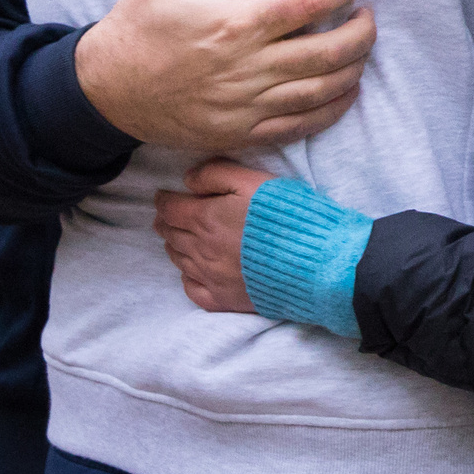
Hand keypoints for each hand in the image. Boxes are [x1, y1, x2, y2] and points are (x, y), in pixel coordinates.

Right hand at [73, 0, 374, 149]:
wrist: (104, 91)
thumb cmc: (137, 27)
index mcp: (234, 25)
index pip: (307, 4)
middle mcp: (246, 68)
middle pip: (326, 52)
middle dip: (361, 33)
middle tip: (369, 16)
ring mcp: (245, 105)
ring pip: (319, 91)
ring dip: (352, 69)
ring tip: (363, 48)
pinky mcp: (240, 132)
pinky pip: (299, 126)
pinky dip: (331, 109)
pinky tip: (347, 92)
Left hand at [154, 158, 271, 312]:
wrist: (310, 261)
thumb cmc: (285, 216)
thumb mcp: (253, 180)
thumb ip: (217, 174)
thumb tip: (187, 179)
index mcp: (205, 218)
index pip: (170, 209)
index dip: (163, 201)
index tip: (162, 196)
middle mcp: (201, 249)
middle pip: (171, 234)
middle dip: (166, 222)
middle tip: (166, 216)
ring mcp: (210, 277)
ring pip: (179, 259)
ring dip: (174, 246)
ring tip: (175, 238)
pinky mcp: (223, 299)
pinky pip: (193, 289)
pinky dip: (187, 277)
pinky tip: (192, 271)